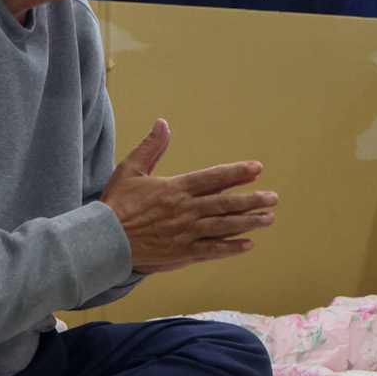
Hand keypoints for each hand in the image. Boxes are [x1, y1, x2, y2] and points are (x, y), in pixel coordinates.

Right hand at [99, 119, 276, 273]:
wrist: (103, 239)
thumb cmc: (116, 204)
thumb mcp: (131, 170)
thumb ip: (151, 147)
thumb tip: (162, 123)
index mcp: (176, 189)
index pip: (213, 178)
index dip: (237, 172)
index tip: (256, 169)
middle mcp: (185, 210)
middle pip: (225, 203)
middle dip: (252, 200)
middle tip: (273, 198)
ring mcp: (185, 233)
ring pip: (224, 226)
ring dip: (248, 222)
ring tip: (269, 218)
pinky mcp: (181, 252)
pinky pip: (211, 250)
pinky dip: (230, 248)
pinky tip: (248, 244)